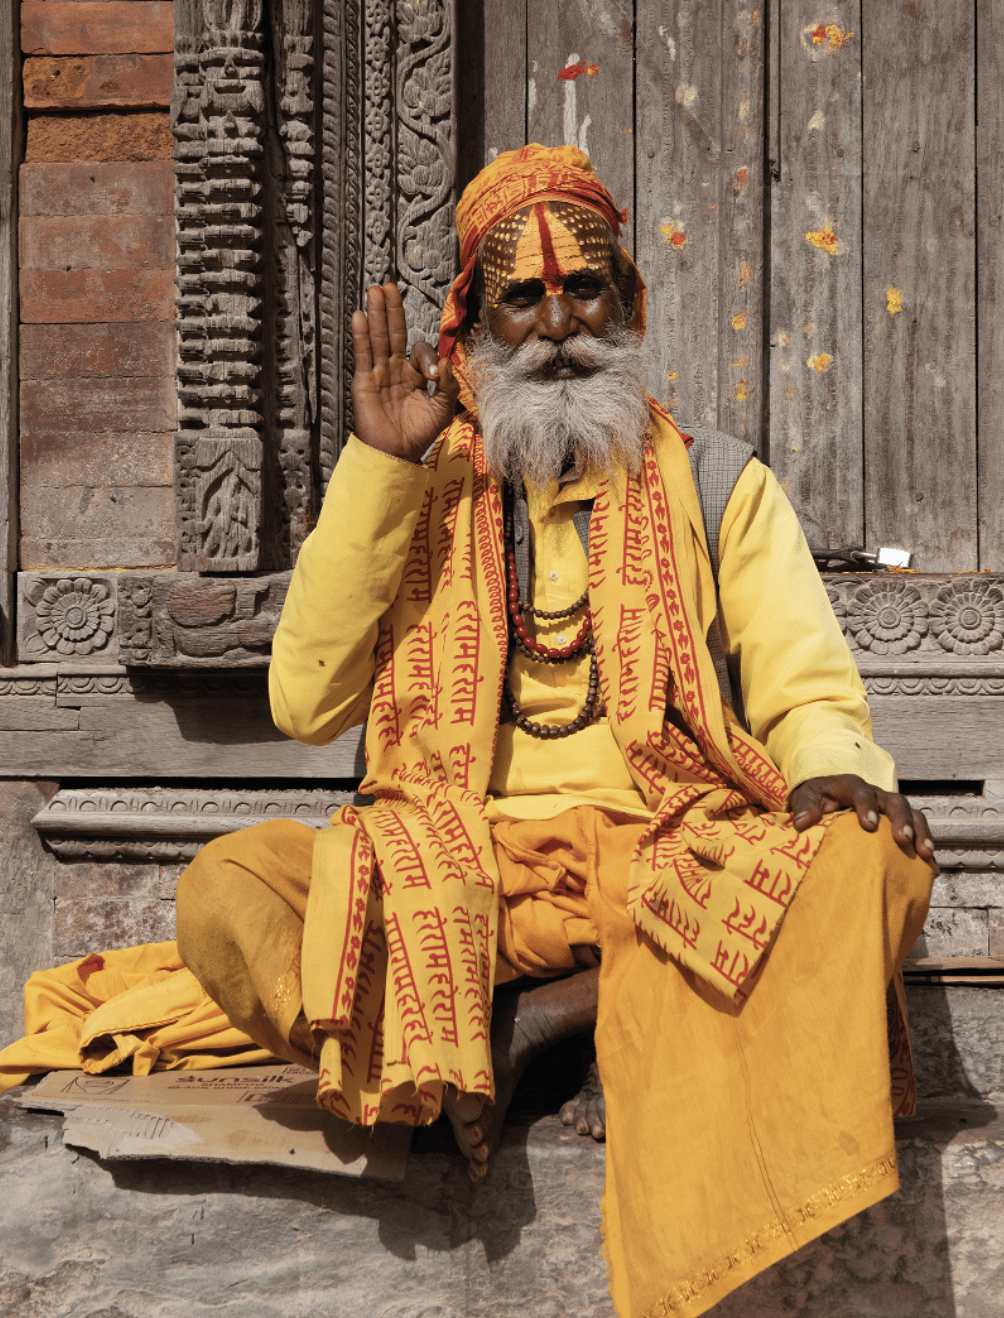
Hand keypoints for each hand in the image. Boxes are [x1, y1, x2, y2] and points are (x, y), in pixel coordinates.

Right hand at [350, 282, 459, 462]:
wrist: (396, 454)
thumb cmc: (419, 435)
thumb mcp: (442, 409)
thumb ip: (448, 385)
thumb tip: (446, 360)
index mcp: (415, 376)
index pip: (419, 351)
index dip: (427, 356)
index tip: (432, 374)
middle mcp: (396, 370)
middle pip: (394, 334)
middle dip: (393, 310)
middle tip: (390, 287)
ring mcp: (379, 374)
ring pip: (378, 338)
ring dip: (377, 313)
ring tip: (375, 290)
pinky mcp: (364, 381)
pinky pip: (363, 354)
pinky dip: (362, 335)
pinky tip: (361, 316)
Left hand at [789, 773, 934, 858]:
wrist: (826, 794)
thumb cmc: (816, 798)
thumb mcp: (806, 798)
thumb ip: (804, 808)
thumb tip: (801, 823)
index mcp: (851, 786)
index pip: (860, 791)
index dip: (866, 805)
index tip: (868, 824)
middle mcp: (875, 793)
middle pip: (894, 801)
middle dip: (901, 819)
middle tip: (903, 839)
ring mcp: (889, 806)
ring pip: (912, 813)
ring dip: (920, 831)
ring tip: (925, 853)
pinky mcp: (898, 820)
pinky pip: (918, 828)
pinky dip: (925, 844)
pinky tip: (932, 867)